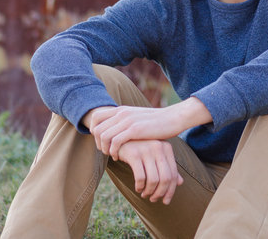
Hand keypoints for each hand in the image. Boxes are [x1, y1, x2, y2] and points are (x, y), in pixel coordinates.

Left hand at [89, 98, 212, 159]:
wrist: (173, 118)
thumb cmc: (155, 122)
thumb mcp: (137, 117)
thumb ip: (125, 121)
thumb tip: (115, 129)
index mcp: (121, 109)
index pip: (96, 117)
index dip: (94, 131)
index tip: (102, 142)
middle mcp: (122, 113)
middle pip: (97, 128)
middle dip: (98, 143)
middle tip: (106, 151)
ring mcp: (128, 120)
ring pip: (104, 136)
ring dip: (105, 149)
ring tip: (112, 155)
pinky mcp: (135, 129)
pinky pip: (115, 141)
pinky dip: (113, 151)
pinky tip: (119, 156)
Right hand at [118, 139, 183, 204]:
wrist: (119, 140)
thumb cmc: (139, 149)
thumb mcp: (155, 156)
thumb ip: (168, 167)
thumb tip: (181, 182)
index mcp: (166, 147)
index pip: (173, 174)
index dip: (171, 191)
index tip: (166, 201)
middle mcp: (158, 147)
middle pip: (165, 178)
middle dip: (160, 193)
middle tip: (153, 199)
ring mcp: (146, 149)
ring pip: (153, 180)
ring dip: (149, 192)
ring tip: (145, 195)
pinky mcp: (134, 154)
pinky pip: (141, 177)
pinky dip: (140, 186)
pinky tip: (138, 188)